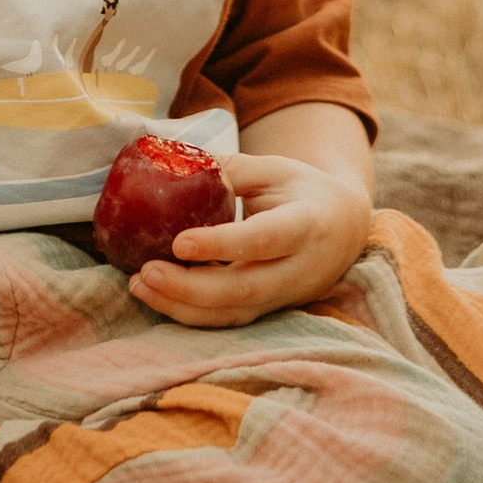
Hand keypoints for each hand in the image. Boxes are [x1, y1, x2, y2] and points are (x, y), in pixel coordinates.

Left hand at [130, 153, 372, 326]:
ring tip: (139, 285)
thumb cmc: (303, 190)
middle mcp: (298, 269)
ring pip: (232, 313)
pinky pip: (227, 319)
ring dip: (181, 306)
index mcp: (306, 225)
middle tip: (146, 271)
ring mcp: (284, 297)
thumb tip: (174, 163)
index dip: (222, 245)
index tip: (178, 242)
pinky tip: (156, 295)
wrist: (344, 227)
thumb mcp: (275, 169)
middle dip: (190, 287)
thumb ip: (230, 169)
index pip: (264, 240)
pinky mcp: (268, 311)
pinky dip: (188, 313)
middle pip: (244, 290)